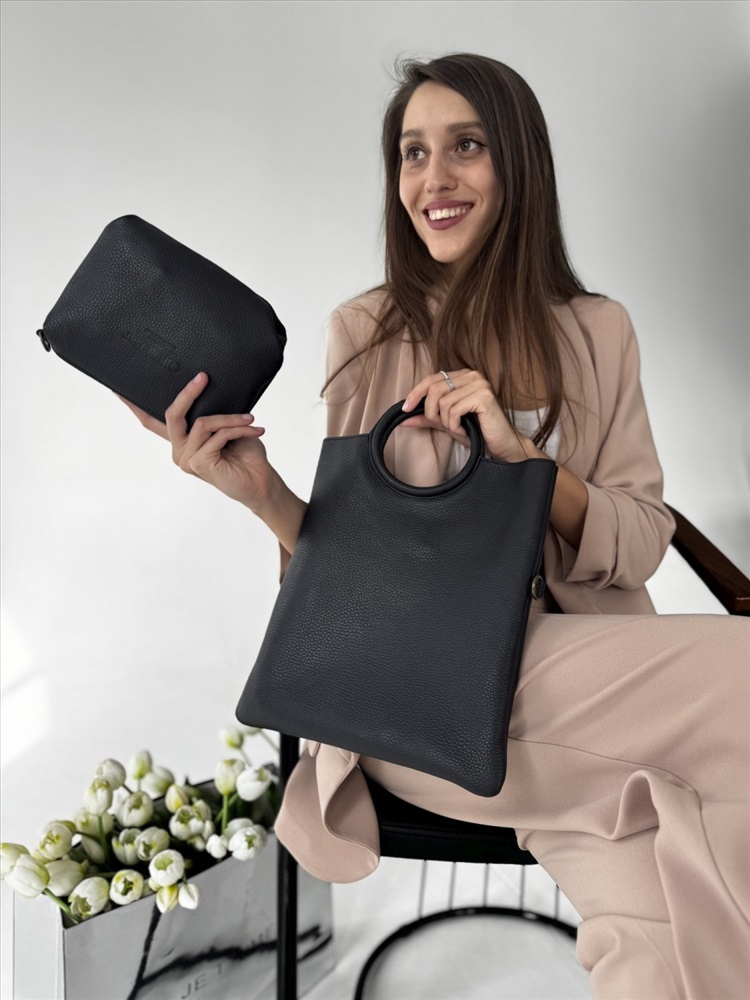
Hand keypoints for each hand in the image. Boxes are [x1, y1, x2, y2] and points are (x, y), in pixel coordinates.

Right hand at [118, 373, 275, 509]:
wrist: (261, 481)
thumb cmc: (246, 454)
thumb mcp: (225, 427)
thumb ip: (210, 414)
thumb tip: (205, 387)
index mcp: (182, 441)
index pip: (151, 423)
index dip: (134, 406)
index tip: (118, 389)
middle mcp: (179, 451)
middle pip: (171, 414)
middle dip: (188, 393)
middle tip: (202, 377)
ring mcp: (186, 459)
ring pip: (202, 423)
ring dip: (230, 418)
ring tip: (250, 419)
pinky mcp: (197, 464)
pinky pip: (215, 434)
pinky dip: (236, 429)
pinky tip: (254, 431)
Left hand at [401, 369, 531, 461]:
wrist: (502, 446)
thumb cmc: (478, 433)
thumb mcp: (447, 423)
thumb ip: (427, 418)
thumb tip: (403, 418)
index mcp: (463, 377)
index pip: (431, 379)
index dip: (415, 393)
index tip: (405, 409)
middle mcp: (472, 375)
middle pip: (434, 389)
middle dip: (432, 412)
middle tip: (443, 426)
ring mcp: (479, 384)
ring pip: (443, 402)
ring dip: (446, 422)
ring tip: (458, 429)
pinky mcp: (484, 397)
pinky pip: (454, 410)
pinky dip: (454, 425)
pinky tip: (465, 431)